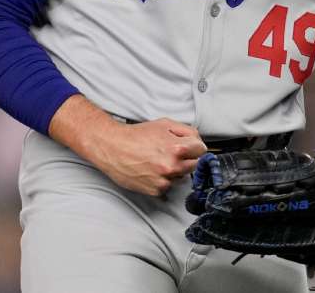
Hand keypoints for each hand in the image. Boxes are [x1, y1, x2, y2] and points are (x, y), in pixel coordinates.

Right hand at [87, 118, 207, 196]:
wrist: (112, 148)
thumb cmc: (136, 135)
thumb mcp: (164, 124)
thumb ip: (186, 131)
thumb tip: (198, 141)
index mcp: (177, 148)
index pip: (201, 150)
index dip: (194, 146)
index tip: (189, 147)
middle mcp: (172, 166)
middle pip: (194, 165)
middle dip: (186, 158)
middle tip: (170, 152)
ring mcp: (164, 180)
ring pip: (181, 176)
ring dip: (174, 170)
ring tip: (158, 160)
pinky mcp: (155, 190)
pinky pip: (168, 186)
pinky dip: (163, 179)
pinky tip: (152, 170)